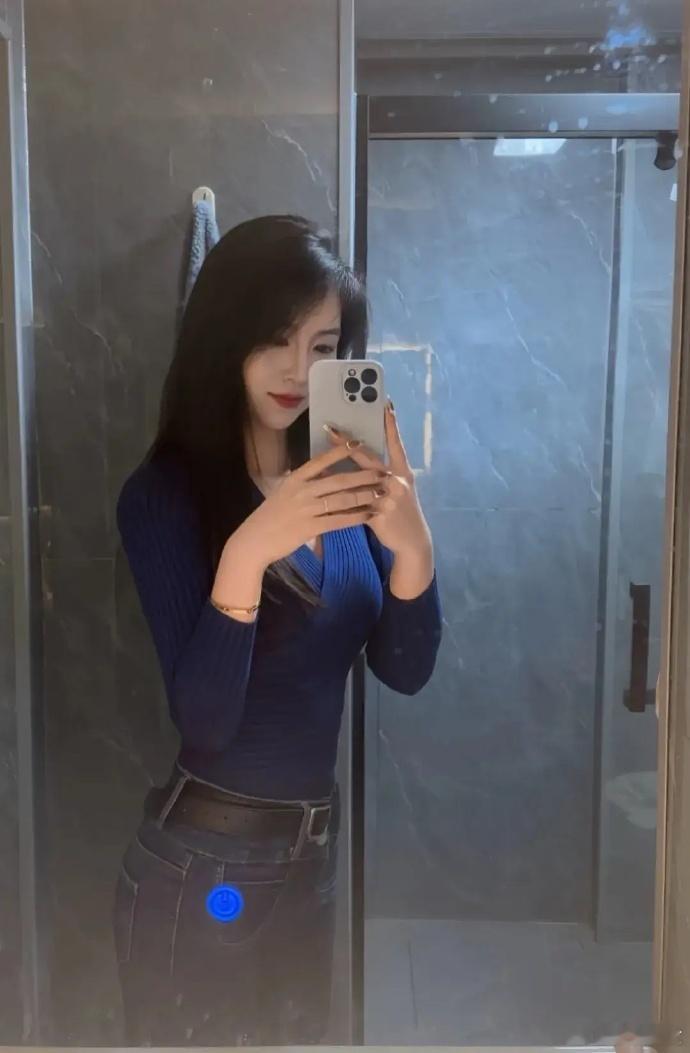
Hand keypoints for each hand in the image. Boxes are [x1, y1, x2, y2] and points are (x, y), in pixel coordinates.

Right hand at [231, 444, 387, 569]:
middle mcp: (302, 490)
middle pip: (338, 480)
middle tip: (383, 471)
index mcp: (294, 479)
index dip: (340, 451)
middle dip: (363, 475)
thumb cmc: (268, 517)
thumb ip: (301, 483)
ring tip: (382, 493)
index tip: (359, 443)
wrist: (254, 540)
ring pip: (342, 499)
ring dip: (364, 495)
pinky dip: (356, 517)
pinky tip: (369, 515)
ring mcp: (306, 509)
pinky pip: (339, 520)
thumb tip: (318, 474)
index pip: (320, 461)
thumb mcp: (282, 493)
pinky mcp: (310, 527)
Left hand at [326, 401, 431, 558]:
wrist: (412, 541)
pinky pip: (355, 502)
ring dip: (336, 467)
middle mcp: (397, 480)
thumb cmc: (402, 514)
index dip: (391, 425)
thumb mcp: (399, 491)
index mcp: (403, 472)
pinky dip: (339, 495)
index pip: (396, 444)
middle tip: (330, 428)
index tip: (386, 404)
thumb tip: (361, 464)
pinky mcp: (379, 512)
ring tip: (319, 462)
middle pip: (368, 457)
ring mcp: (388, 496)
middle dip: (348, 443)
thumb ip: (383, 477)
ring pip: (358, 478)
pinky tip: (322, 488)